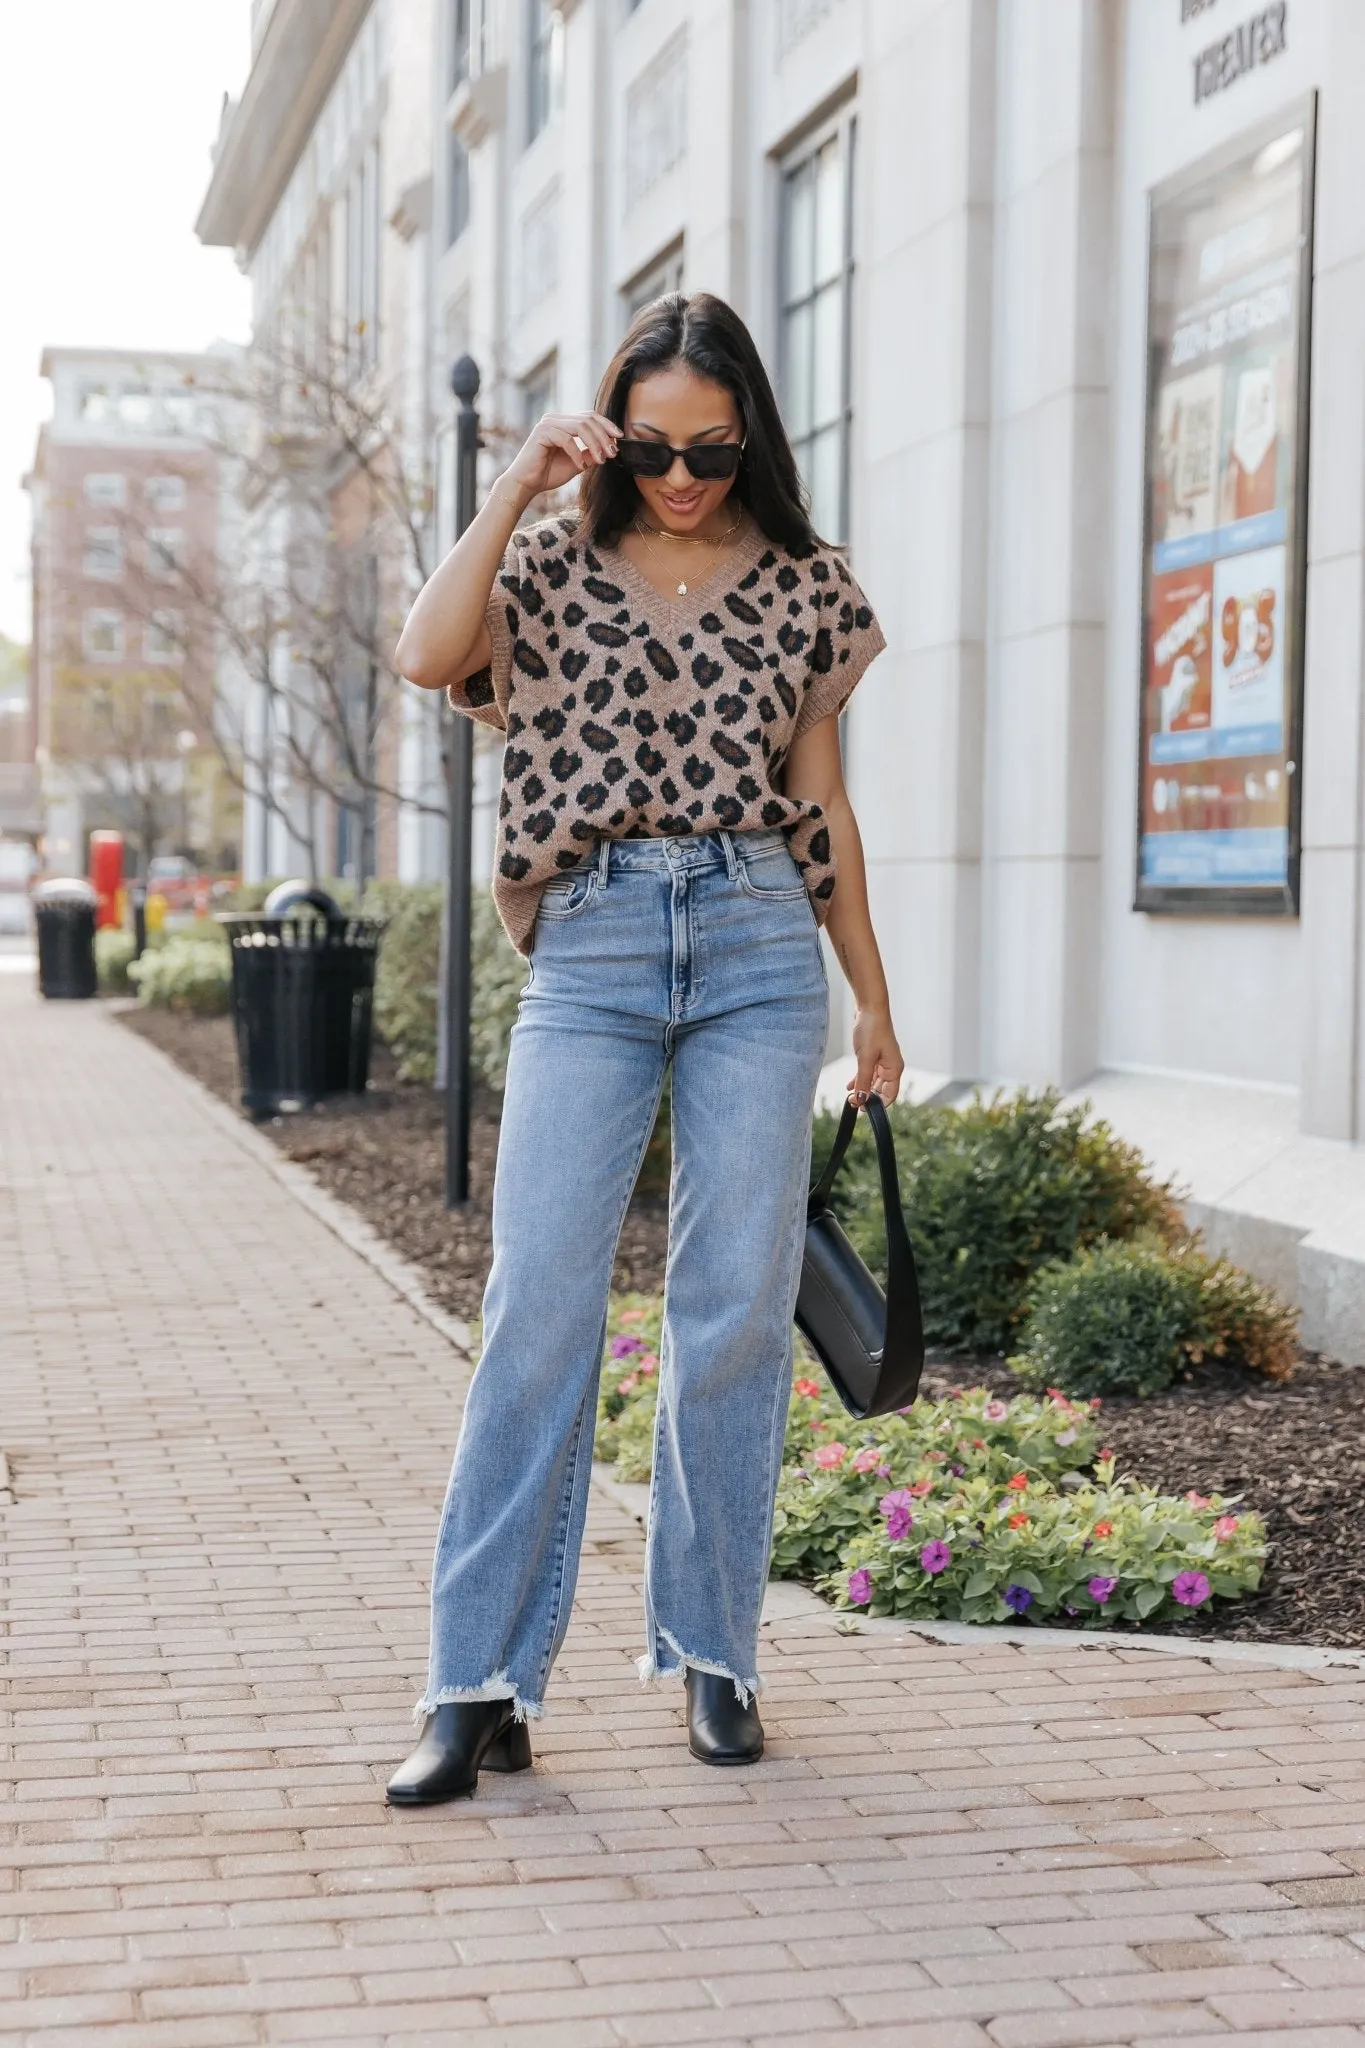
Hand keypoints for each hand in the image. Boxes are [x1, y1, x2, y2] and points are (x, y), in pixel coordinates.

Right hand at [502, 411, 620, 500]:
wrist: (526, 484)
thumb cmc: (548, 474)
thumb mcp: (577, 463)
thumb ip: (590, 453)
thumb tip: (610, 448)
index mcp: (563, 422)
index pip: (589, 416)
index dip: (606, 425)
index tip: (619, 438)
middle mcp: (555, 418)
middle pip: (588, 419)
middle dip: (604, 436)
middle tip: (613, 453)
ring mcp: (548, 423)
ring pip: (580, 427)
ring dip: (595, 444)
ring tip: (601, 460)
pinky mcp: (542, 433)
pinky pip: (567, 440)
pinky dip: (577, 454)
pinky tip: (580, 467)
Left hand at [847, 1005, 903, 1107]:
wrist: (869, 1008)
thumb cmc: (872, 1029)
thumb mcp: (865, 1059)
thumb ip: (863, 1081)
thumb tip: (862, 1100)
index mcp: (894, 1069)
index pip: (890, 1095)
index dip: (877, 1104)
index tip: (862, 1109)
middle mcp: (891, 1066)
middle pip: (882, 1090)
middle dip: (868, 1097)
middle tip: (853, 1103)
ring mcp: (883, 1061)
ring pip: (874, 1082)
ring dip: (863, 1089)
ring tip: (850, 1097)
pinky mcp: (874, 1055)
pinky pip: (868, 1072)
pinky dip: (860, 1079)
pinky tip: (850, 1085)